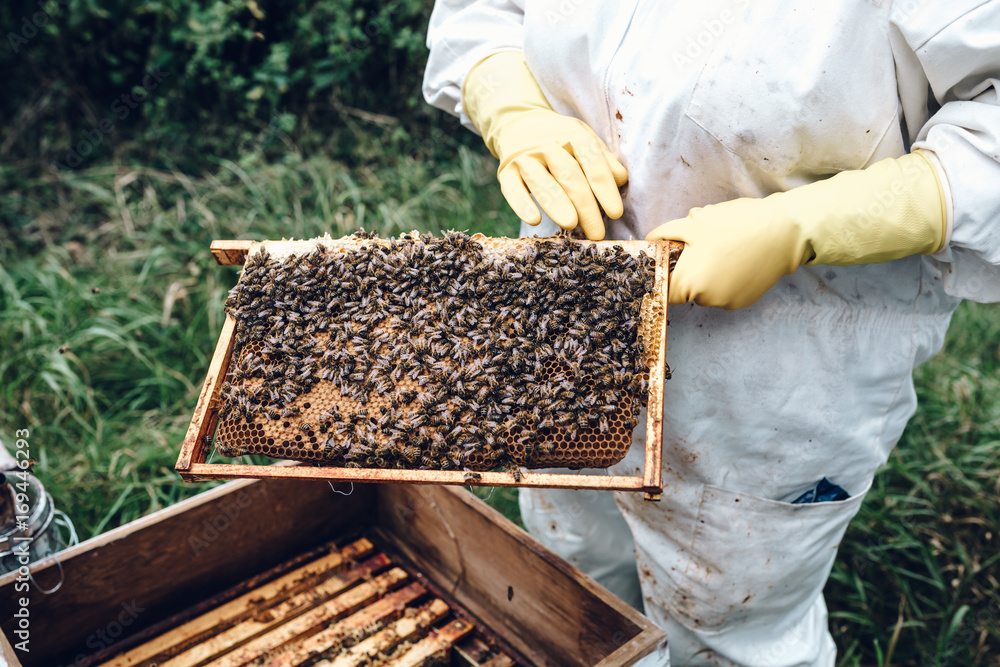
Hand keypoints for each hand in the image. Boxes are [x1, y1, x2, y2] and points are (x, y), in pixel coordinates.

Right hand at [463, 51, 626, 239]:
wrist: (517, 124)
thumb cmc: (560, 140)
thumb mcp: (584, 138)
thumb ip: (603, 158)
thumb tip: (621, 180)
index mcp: (572, 135)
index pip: (592, 163)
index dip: (605, 189)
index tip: (615, 214)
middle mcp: (547, 145)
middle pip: (570, 177)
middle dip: (585, 206)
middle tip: (596, 233)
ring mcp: (524, 158)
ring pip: (542, 184)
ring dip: (557, 206)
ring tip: (571, 226)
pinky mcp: (505, 172)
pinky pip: (513, 191)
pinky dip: (522, 205)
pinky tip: (535, 220)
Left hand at [647, 152, 946, 308]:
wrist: (786, 231)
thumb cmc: (737, 223)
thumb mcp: (694, 222)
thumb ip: (665, 234)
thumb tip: (648, 241)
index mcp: (690, 282)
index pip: (661, 289)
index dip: (657, 276)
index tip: (659, 263)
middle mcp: (707, 300)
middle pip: (683, 289)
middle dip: (684, 269)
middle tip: (695, 245)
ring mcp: (728, 303)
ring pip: (705, 290)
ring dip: (705, 273)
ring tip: (721, 248)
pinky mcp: (745, 301)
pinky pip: (724, 291)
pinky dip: (724, 278)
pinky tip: (736, 258)